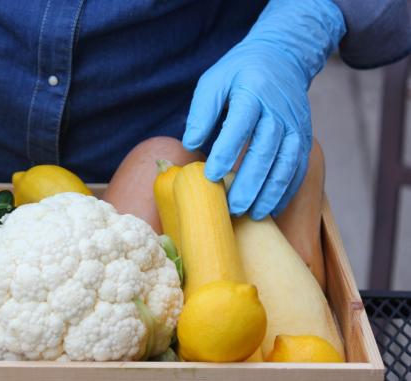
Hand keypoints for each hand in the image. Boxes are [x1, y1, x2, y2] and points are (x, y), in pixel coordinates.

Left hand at [182, 0, 344, 218]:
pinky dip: (287, 190)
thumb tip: (190, 144)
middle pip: (266, 150)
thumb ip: (203, 111)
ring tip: (253, 215)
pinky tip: (272, 208)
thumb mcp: (215, 80)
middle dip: (250, 182)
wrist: (284, 57)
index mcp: (253, 92)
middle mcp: (279, 111)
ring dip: (271, 192)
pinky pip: (299, 168)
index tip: (210, 175)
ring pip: (287, 163)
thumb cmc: (240, 73)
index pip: (240, 125)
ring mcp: (296, 125)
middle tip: (233, 208)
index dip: (226, 152)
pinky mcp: (305, 137)